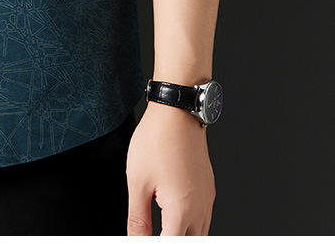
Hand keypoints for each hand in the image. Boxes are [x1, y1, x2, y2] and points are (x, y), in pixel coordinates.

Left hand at [126, 101, 215, 234]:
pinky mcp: (208, 187)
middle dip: (170, 240)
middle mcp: (199, 209)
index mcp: (181, 211)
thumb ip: (138, 219)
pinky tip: (174, 215)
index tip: (141, 237)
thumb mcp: (137, 181)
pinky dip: (190, 224)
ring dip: (181, 235)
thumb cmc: (157, 140)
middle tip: (150, 233)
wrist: (177, 112)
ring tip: (161, 228)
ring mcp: (206, 198)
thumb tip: (135, 238)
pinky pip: (203, 217)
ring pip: (200, 233)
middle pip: (189, 242)